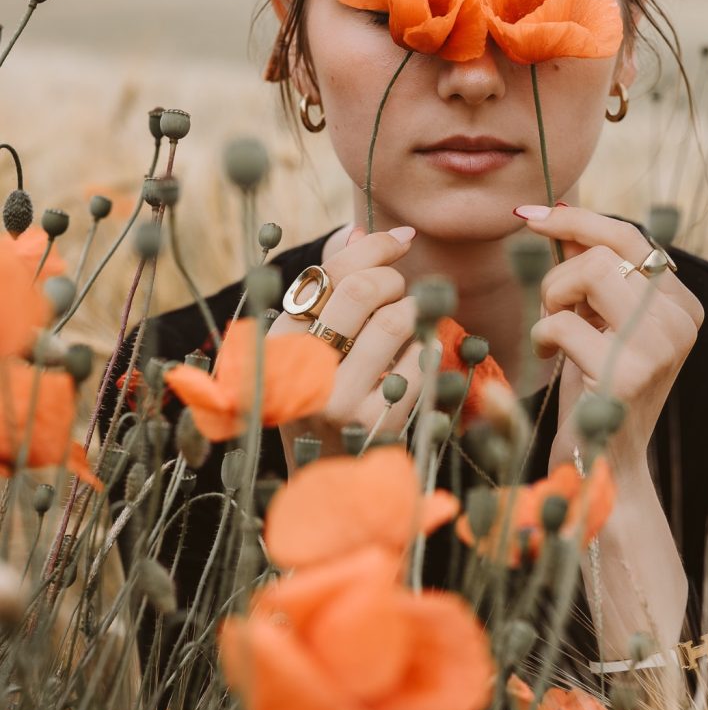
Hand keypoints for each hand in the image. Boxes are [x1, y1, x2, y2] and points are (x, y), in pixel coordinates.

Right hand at [268, 225, 421, 469]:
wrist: (327, 480)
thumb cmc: (322, 398)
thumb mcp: (308, 346)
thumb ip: (329, 288)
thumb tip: (359, 229)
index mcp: (278, 342)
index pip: (331, 272)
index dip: (375, 247)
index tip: (403, 241)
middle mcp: (301, 370)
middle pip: (365, 289)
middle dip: (395, 280)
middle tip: (401, 291)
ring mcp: (340, 400)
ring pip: (397, 321)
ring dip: (414, 312)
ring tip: (410, 324)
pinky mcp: (378, 424)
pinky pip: (421, 361)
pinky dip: (427, 350)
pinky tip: (416, 358)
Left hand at [520, 206, 704, 484]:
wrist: (605, 467)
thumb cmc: (596, 390)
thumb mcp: (598, 321)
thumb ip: (590, 271)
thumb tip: (561, 214)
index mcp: (682, 304)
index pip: (630, 235)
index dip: (576, 219)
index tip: (532, 215)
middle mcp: (681, 321)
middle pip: (606, 250)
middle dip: (560, 274)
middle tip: (551, 311)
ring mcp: (660, 346)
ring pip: (589, 272)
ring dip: (552, 300)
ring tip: (553, 332)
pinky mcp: (628, 373)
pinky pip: (562, 321)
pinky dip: (542, 335)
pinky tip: (551, 360)